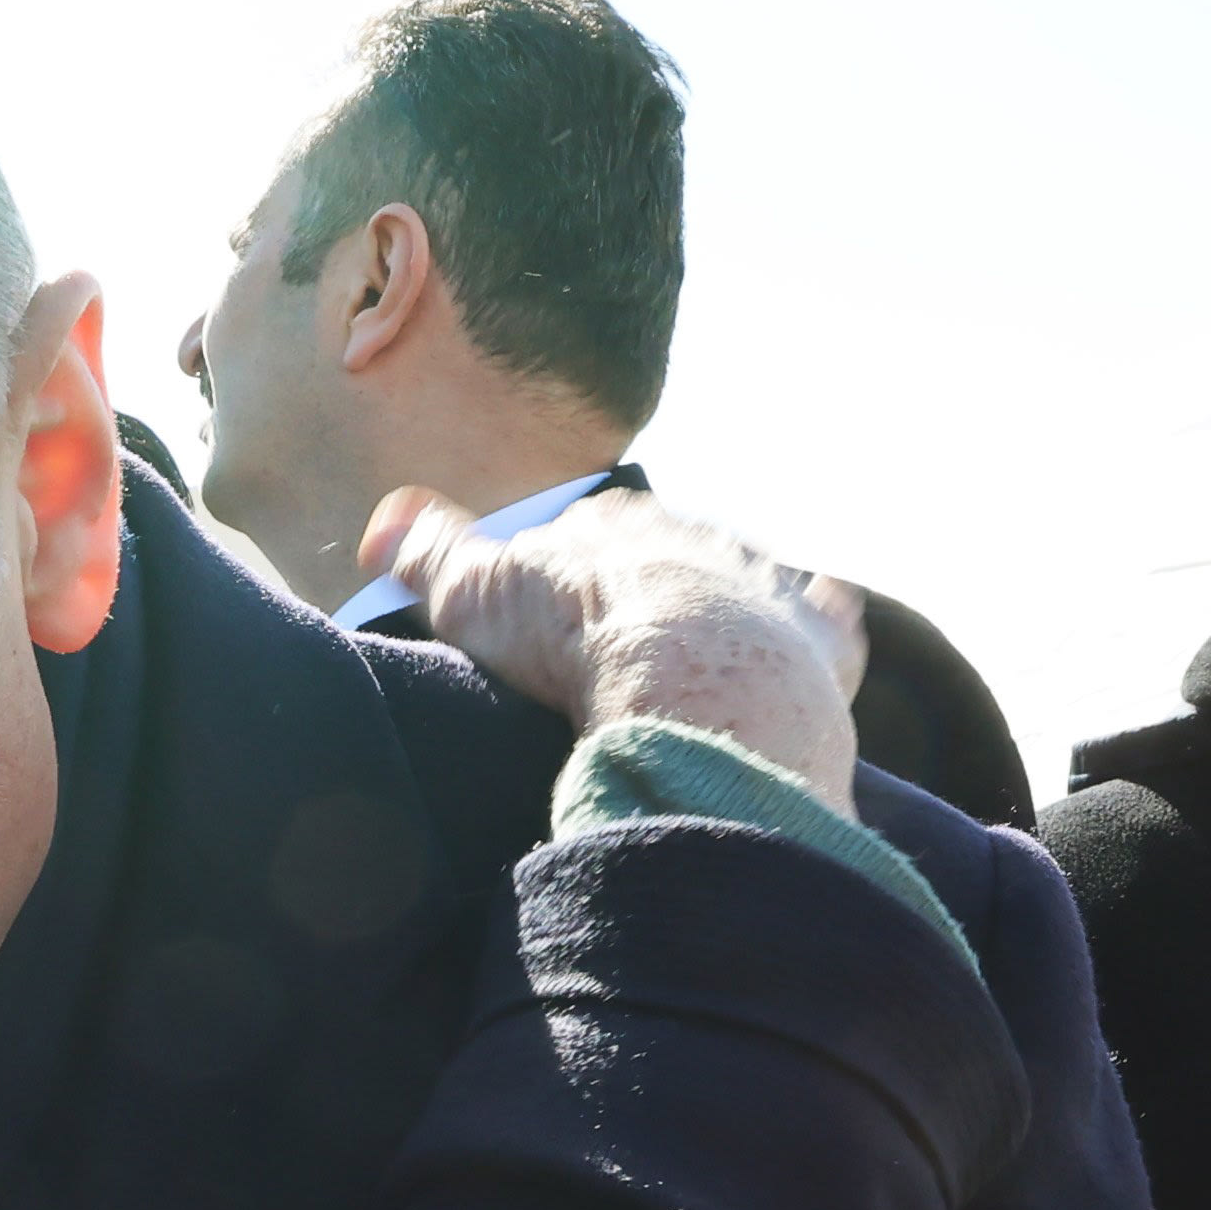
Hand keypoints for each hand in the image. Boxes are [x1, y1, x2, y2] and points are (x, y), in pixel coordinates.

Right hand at [361, 482, 869, 802]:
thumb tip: (381, 523)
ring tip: (707, 657)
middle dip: (655, 587)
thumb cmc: (574, 639)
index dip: (573, 572)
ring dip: (734, 607)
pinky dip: (824, 627)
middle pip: (671, 555)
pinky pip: (829, 620)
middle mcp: (697, 540)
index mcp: (615, 526)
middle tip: (627, 645)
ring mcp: (763, 588)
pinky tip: (821, 635)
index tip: (558, 612)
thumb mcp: (474, 593)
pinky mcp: (817, 642)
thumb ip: (427, 552)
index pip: (590, 534)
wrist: (690, 686)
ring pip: (748, 580)